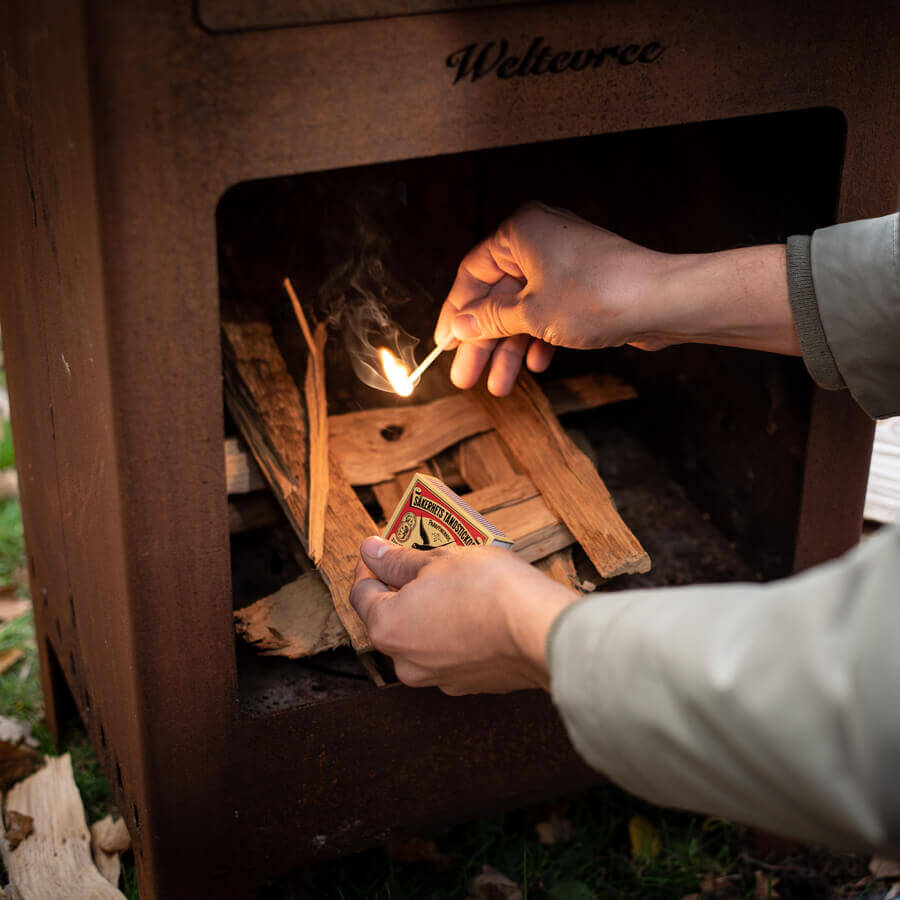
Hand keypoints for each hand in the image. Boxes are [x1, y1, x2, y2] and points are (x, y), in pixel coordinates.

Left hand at [349, 537, 575, 694]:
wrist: (540, 630)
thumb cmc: (488, 589)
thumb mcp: (439, 558)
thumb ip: (398, 559)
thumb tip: (372, 551)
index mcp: (388, 627)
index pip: (362, 593)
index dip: (369, 564)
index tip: (381, 548)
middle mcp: (406, 662)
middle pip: (391, 618)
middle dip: (403, 588)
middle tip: (423, 560)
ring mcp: (439, 678)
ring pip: (422, 637)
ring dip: (430, 611)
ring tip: (455, 582)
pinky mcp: (470, 684)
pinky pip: (451, 653)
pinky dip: (455, 631)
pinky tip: (476, 609)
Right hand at [435, 202, 797, 394]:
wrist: (663, 301)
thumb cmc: (596, 296)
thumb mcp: (530, 313)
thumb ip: (488, 320)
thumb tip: (458, 326)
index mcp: (519, 232)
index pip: (471, 273)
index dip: (455, 312)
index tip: (444, 345)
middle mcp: (539, 240)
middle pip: (496, 296)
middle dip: (482, 341)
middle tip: (465, 377)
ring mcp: (563, 263)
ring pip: (523, 309)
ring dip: (509, 348)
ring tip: (499, 387)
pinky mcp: (584, 285)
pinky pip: (549, 311)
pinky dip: (539, 338)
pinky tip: (536, 365)